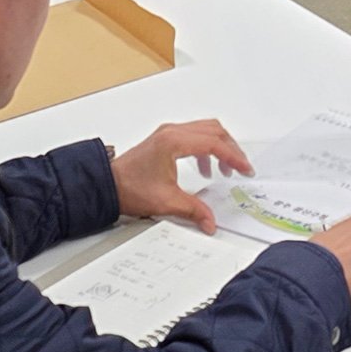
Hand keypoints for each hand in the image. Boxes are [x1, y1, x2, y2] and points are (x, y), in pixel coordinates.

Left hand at [110, 119, 251, 230]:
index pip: (214, 143)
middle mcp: (171, 132)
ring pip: (205, 130)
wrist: (106, 185)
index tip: (244, 168)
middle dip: (231, 149)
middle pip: (213, 131)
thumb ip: (193, 210)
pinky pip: (193, 136)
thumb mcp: (166, 202)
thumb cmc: (129, 188)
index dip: (233, 156)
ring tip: (224, 169)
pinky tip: (204, 168)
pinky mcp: (164, 139)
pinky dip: (205, 149)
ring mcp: (167, 134)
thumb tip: (210, 221)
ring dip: (219, 147)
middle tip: (240, 167)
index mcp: (174, 142)